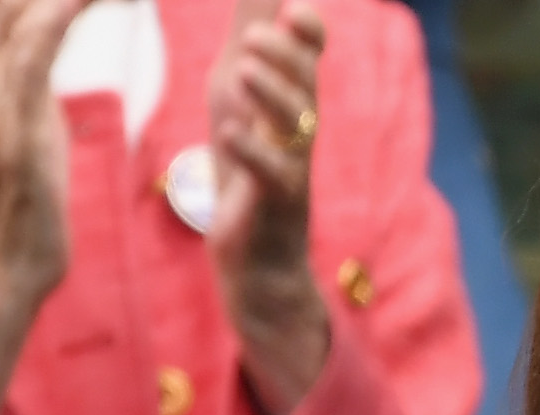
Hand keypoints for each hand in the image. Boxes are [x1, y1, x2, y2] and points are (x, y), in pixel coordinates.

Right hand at [0, 0, 88, 410]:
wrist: (6, 270)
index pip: (16, 17)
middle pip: (13, 6)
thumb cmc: (30, 217)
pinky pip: (32, 57)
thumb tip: (47, 92)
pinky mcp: (13, 126)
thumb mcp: (35, 147)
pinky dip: (57, 20)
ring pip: (23, 20)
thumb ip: (36, 111)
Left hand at [204, 0, 331, 414]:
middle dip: (288, 57)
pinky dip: (251, 154)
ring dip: (271, 98)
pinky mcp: (274, 209)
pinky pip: (270, 179)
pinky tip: (230, 134)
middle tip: (253, 37)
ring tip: (243, 71)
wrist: (260, 263)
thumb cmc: (247, 168)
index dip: (308, 31)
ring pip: (294, 129)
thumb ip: (250, 39)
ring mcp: (291, 171)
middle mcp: (298, 134)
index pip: (309, 58)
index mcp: (289, 102)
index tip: (297, 7)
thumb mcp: (239, 94)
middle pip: (305, 86)